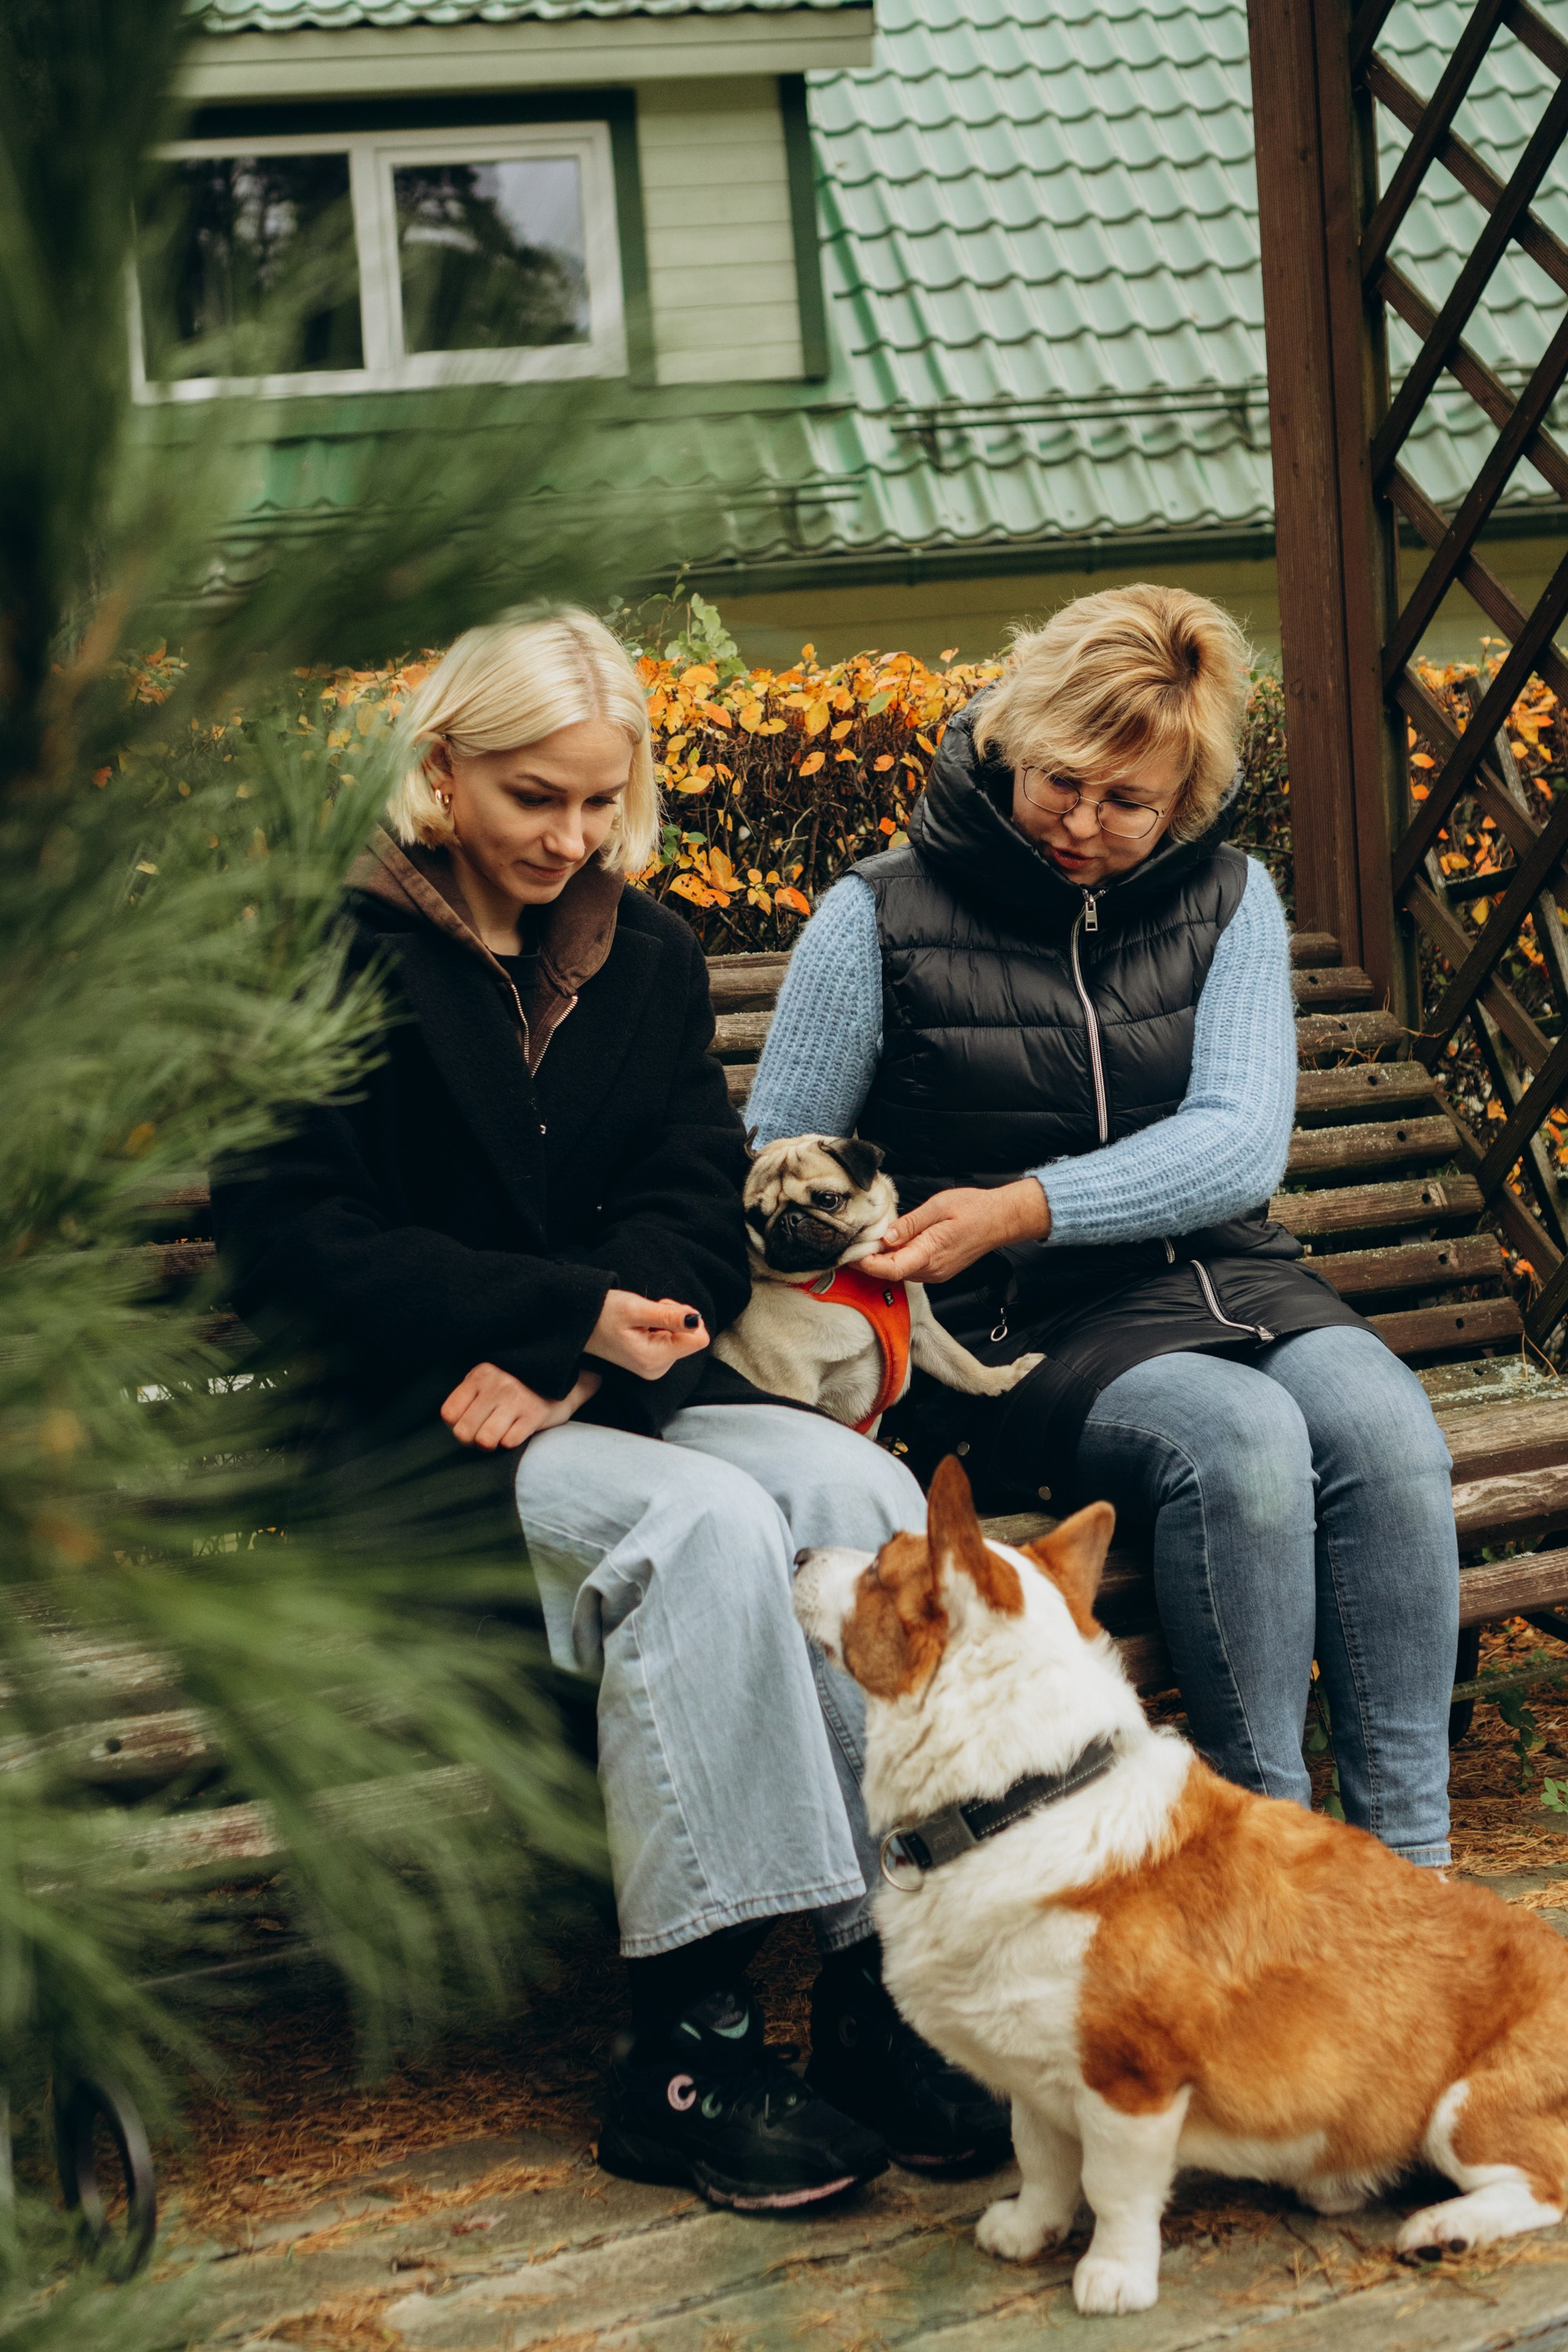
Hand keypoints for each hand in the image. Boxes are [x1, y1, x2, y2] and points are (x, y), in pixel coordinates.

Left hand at [441, 1364, 600, 1449]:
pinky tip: (517, 1430)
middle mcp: (496, 1385)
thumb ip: (469, 1397)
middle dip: (472, 1440)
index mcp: (480, 1375)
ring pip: (485, 1440)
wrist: (564, 1381)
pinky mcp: (535, 1414)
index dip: (455, 1425)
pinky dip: (511, 1442)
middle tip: (483, 1433)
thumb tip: (453, 1425)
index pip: (449, 1414)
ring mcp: (516, 1399)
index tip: (469, 1422)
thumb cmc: (517, 1387)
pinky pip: (509, 1442)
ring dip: (490, 1444)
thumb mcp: (489, 1381)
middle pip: (463, 1432)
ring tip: (498, 1435)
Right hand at [584, 1289, 709, 1380]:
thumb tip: (696, 1321)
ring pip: (681, 1338)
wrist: (579, 1323)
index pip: (699, 1339)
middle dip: (674, 1319)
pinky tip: (639, 1326)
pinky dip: (660, 1328)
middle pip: (691, 1338)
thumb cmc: (603, 1313)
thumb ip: (668, 1316)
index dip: (686, 1317)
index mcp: (655, 1358)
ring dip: (665, 1322)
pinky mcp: (651, 1362)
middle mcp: (657, 1369)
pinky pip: (671, 1342)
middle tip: (646, 1314)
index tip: (662, 1310)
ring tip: (639, 1320)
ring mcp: (654, 1367)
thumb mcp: (636, 1309)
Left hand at [858, 1179, 1050, 1285]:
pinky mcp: (939, 1271)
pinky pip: (911, 1269)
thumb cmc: (974, 1209)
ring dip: (884, 1260)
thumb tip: (885, 1236)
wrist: (1001, 1220)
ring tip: (871, 1239)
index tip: (852, 1252)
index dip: (867, 1263)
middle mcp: (932, 1270)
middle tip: (855, 1241)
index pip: (890, 1270)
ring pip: (900, 1272)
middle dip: (870, 1260)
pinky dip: (898, 1259)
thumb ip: (909, 1224)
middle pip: (891, 1273)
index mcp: (930, 1253)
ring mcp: (936, 1273)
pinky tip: (893, 1243)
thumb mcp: (938, 1207)